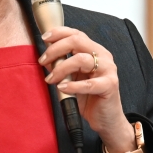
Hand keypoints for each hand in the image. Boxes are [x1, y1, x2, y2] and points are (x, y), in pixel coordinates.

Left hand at [39, 27, 135, 152]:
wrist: (105, 119)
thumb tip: (46, 58)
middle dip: (55, 49)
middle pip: (77, 41)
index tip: (44, 38)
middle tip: (43, 61)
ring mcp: (108, 69)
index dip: (59, 33)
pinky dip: (72, 85)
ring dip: (61, 68)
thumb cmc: (89, 98)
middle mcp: (103, 56)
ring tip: (51, 79)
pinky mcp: (110, 85)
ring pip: (81, 59)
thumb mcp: (72, 78)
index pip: (76, 34)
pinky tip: (63, 88)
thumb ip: (62, 66)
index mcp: (95, 51)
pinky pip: (88, 84)